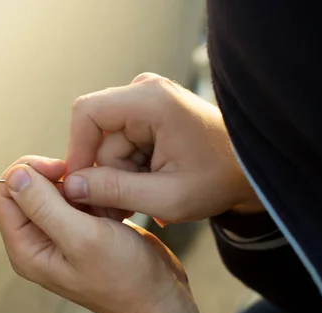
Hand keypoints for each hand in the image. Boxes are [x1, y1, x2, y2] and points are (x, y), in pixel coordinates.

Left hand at [0, 156, 205, 312]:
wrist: (159, 300)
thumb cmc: (124, 279)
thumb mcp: (82, 239)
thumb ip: (44, 206)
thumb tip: (14, 175)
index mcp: (27, 248)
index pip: (6, 192)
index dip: (30, 173)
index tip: (61, 171)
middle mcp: (38, 240)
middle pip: (30, 188)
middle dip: (58, 179)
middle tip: (87, 187)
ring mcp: (61, 234)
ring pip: (57, 190)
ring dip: (81, 188)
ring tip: (104, 205)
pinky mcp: (83, 229)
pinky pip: (79, 198)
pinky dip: (95, 195)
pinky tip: (113, 210)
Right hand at [64, 73, 263, 224]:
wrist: (250, 169)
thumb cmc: (219, 180)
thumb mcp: (167, 197)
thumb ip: (115, 191)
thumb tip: (71, 187)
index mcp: (151, 101)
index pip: (87, 113)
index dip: (77, 151)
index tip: (81, 188)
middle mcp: (145, 91)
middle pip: (98, 136)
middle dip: (105, 175)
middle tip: (120, 211)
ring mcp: (146, 100)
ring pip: (109, 145)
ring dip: (120, 177)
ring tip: (145, 201)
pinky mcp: (148, 114)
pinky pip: (122, 144)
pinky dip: (130, 170)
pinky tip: (150, 188)